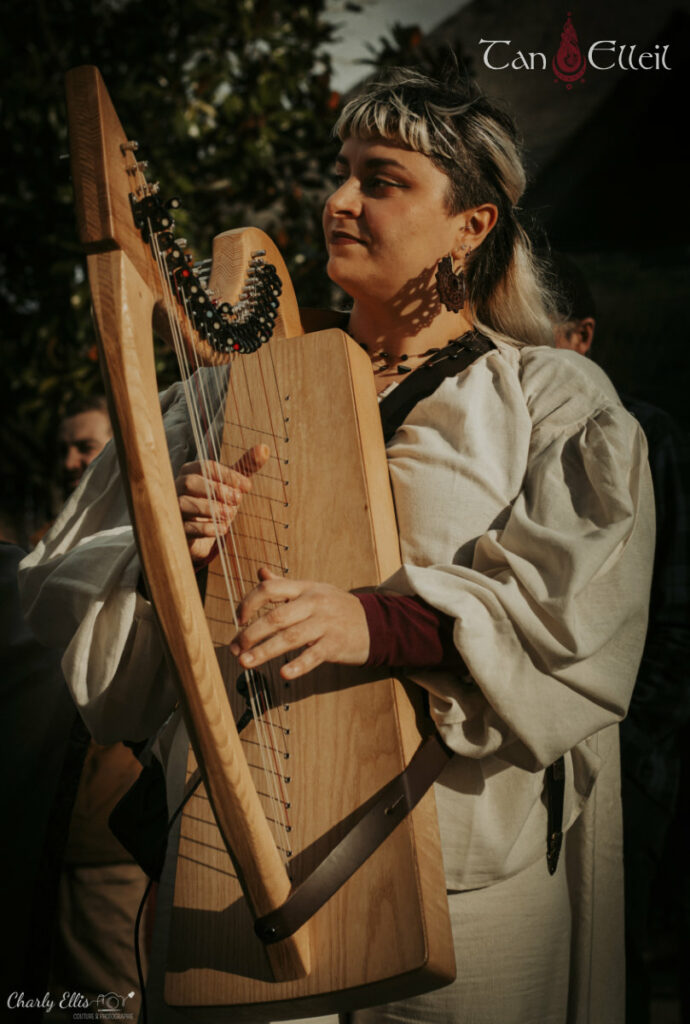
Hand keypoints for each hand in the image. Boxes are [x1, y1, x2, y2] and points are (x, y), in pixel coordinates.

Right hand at [175, 444, 268, 566]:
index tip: (247, 486)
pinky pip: (185, 527)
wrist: (207, 532)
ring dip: (209, 508)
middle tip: (238, 499)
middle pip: (190, 482)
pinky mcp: (177, 530)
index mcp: (191, 471)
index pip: (206, 466)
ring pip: (183, 504)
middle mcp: (178, 487)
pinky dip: (204, 528)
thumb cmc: (218, 500)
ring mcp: (175, 509)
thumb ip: (246, 466)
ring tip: (229, 515)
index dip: (228, 475)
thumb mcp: (232, 483)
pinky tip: (222, 529)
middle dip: (215, 490)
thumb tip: (264, 448)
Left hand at [230, 568, 370, 679]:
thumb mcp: (313, 590)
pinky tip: (283, 674)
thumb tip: (260, 572)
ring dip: (265, 652)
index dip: (250, 602)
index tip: (238, 619)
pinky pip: (314, 656)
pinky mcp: (336, 644)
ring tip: (246, 663)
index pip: (271, 589)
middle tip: (235, 649)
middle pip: (276, 617)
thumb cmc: (336, 607)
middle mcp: (314, 603)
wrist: (375, 622)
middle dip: (251, 634)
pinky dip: (298, 665)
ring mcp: (326, 624)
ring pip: (290, 638)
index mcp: (305, 588)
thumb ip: (285, 585)